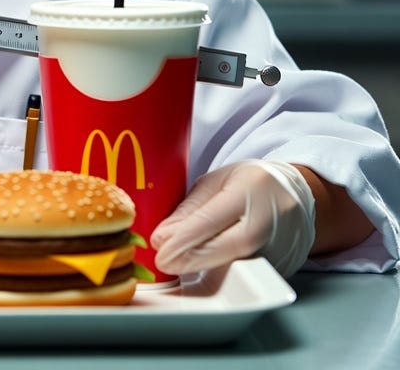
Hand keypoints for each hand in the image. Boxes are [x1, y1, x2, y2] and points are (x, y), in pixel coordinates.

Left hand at [151, 160, 315, 276]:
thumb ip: (189, 210)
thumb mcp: (216, 182)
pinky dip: (221, 277)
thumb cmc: (252, 184)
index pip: (212, 219)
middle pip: (224, 248)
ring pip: (234, 267)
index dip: (183, 238)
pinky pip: (246, 276)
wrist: (298, 196)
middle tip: (164, 262)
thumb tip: (162, 237)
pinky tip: (203, 273)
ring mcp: (278, 249)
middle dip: (189, 259)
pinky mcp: (281, 269)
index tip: (160, 250)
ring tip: (178, 266)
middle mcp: (267, 223)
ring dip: (203, 271)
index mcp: (249, 191)